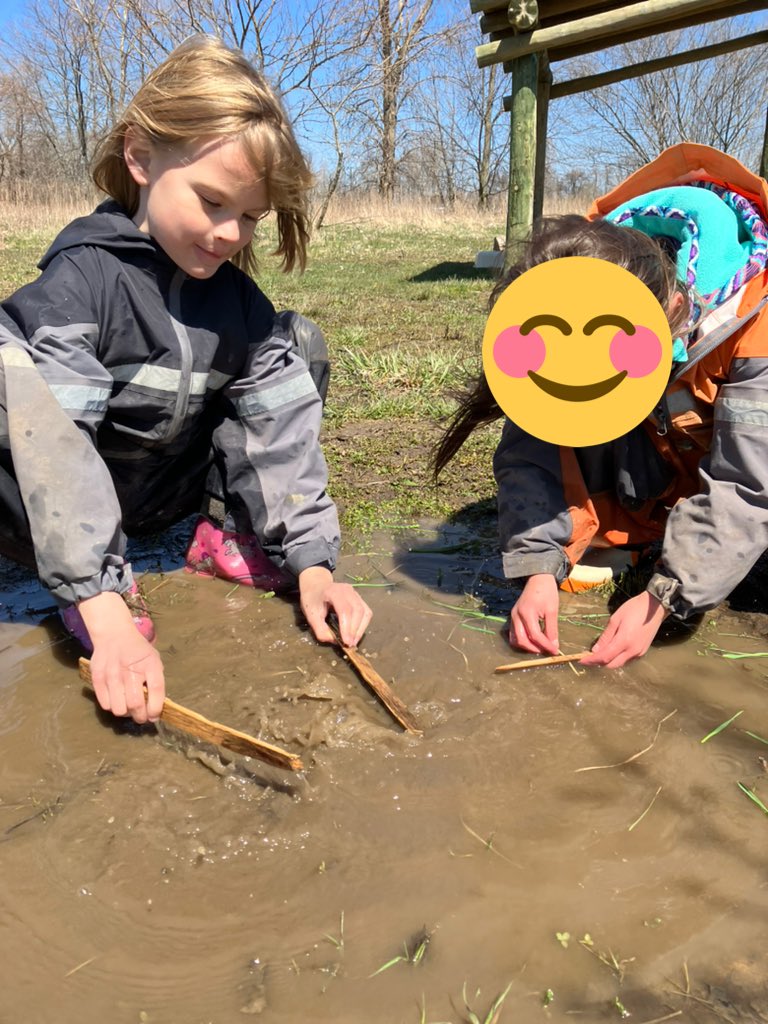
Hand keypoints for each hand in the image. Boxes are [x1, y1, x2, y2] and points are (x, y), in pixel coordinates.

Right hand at [78, 592, 164, 722]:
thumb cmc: (137, 651)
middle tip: (142, 717)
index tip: (154, 716)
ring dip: (126, 713)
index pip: (156, 690)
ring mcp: (112, 675)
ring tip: (128, 707)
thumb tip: (154, 708)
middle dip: (141, 717)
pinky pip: (105, 705)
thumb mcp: (153, 660)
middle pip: (135, 705)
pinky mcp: (97, 679)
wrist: (114, 634)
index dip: (156, 708)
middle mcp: (130, 670)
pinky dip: (113, 706)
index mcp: (149, 664)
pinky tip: (117, 699)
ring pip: (119, 709)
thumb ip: (155, 681)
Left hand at [298, 565, 371, 646]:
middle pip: (358, 611)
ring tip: (353, 641)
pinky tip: (356, 634)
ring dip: (361, 629)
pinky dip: (363, 624)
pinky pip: (366, 612)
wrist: (316, 586)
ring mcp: (355, 593)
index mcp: (333, 592)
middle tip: (350, 644)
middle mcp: (348, 590)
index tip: (346, 642)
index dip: (347, 627)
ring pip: (365, 612)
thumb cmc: (312, 599)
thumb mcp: (311, 615)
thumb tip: (334, 641)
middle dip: (355, 630)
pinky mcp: (359, 598)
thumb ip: (320, 629)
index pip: (345, 610)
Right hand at [509, 573, 559, 655]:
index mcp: (526, 613)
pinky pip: (514, 634)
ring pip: (515, 639)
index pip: (535, 635)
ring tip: (540, 648)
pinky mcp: (513, 617)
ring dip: (527, 647)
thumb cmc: (547, 592)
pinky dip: (522, 641)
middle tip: (547, 651)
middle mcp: (516, 616)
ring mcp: (513, 617)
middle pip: (522, 640)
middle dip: (535, 649)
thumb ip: (552, 629)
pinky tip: (533, 642)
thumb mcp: (552, 610)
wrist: (537, 579)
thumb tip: (554, 646)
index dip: (545, 645)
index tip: (555, 652)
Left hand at [580, 591, 667, 668]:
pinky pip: (627, 660)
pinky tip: (612, 651)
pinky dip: (617, 659)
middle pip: (612, 665)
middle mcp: (632, 651)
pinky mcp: (643, 651)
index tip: (581, 660)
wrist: (655, 607)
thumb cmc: (634, 609)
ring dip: (608, 662)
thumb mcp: (615, 619)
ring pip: (620, 664)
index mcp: (624, 641)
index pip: (604, 657)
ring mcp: (639, 652)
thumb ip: (605, 636)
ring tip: (598, 654)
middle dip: (598, 663)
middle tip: (588, 657)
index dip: (592, 660)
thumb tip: (595, 650)